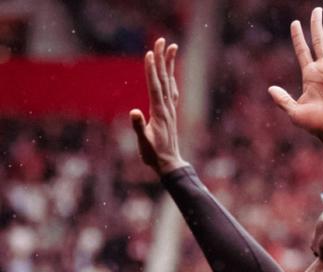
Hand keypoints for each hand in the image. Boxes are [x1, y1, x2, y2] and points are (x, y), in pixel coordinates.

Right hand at [129, 38, 187, 175]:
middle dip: (161, 59)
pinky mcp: (170, 113)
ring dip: (168, 64)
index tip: (150, 54)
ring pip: (169, 82)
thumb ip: (139, 127)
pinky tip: (170, 74)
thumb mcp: (143, 143)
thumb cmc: (153, 155)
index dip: (152, 70)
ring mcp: (170, 110)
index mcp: (159, 113)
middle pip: (163, 79)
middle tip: (161, 40)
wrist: (169, 164)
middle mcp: (167, 108)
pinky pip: (171, 91)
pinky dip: (170, 79)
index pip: (154, 87)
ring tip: (171, 47)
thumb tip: (134, 112)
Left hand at [268, 7, 322, 134]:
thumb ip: (283, 99)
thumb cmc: (315, 124)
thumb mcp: (294, 112)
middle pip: (319, 40)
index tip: (295, 23)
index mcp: (309, 75)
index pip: (302, 50)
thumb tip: (270, 89)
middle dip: (317, 25)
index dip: (298, 36)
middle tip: (316, 9)